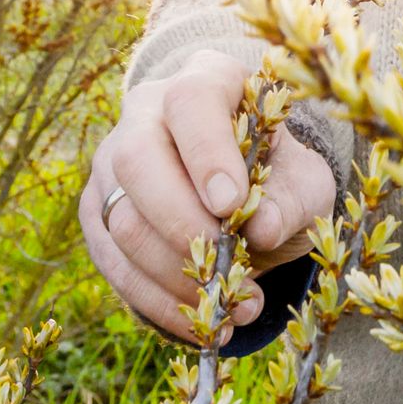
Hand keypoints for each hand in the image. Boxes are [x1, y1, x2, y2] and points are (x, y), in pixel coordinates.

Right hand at [82, 48, 335, 341]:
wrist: (247, 195)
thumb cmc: (279, 175)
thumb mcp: (306, 181)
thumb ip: (292, 197)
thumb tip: (262, 228)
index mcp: (205, 80)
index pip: (191, 103)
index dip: (207, 153)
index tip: (233, 206)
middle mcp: (146, 111)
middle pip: (136, 159)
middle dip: (181, 224)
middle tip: (226, 270)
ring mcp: (112, 161)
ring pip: (120, 218)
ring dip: (173, 275)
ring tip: (231, 307)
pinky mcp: (96, 211)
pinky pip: (111, 261)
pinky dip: (156, 300)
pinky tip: (200, 322)